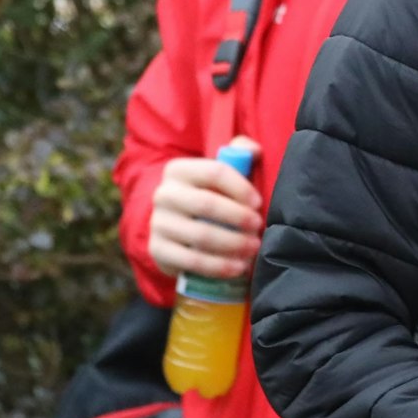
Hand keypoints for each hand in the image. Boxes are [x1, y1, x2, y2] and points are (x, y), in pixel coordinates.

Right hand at [147, 136, 262, 279]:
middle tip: (259, 228)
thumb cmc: (209, 196)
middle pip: (207, 204)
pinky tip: (238, 267)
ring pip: (201, 235)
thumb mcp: (220, 172)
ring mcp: (158, 223)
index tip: (259, 203)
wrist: (175, 227)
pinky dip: (219, 266)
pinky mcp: (157, 250)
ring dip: (233, 244)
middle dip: (238, 218)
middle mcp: (164, 194)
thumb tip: (253, 150)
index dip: (240, 187)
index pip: (214, 172)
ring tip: (253, 248)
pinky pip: (191, 261)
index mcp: (179, 170)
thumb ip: (239, 154)